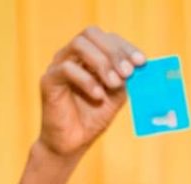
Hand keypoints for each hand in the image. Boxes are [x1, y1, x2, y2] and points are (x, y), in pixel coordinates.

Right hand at [37, 26, 145, 159]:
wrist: (72, 144)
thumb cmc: (93, 118)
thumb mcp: (116, 96)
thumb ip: (124, 79)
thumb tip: (137, 65)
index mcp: (89, 56)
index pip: (106, 38)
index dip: (125, 47)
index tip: (141, 62)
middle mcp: (72, 56)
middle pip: (91, 33)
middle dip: (114, 51)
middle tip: (128, 72)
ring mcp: (58, 65)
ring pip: (79, 45)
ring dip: (101, 62)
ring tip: (114, 83)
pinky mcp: (49, 81)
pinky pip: (67, 69)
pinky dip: (87, 80)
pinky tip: (98, 96)